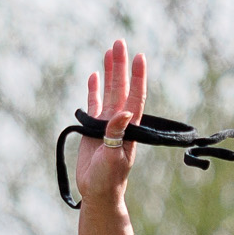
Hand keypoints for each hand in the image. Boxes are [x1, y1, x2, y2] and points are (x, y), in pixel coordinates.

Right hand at [76, 38, 146, 207]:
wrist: (98, 192)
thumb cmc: (109, 179)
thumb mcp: (114, 158)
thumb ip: (117, 135)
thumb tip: (123, 112)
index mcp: (129, 127)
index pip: (135, 97)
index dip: (138, 77)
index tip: (139, 57)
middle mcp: (120, 121)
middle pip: (121, 87)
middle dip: (121, 65)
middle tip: (119, 42)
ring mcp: (107, 123)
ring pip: (109, 91)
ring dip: (110, 72)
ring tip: (110, 51)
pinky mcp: (94, 128)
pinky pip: (94, 103)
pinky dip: (94, 89)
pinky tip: (95, 75)